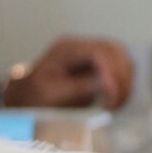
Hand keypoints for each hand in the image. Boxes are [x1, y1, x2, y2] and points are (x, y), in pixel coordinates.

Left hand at [8, 35, 135, 111]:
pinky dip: (123, 86)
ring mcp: (92, 56)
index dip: (110, 72)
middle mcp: (82, 47)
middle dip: (121, 77)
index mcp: (67, 48)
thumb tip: (108, 85)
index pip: (98, 51)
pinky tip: (115, 102)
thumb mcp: (52, 93)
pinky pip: (120, 71)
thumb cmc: (34, 96)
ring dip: (125, 82)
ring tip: (115, 105)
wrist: (26, 98)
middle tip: (115, 103)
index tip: (111, 95)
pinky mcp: (99, 69)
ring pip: (122, 59)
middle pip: (115, 51)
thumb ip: (80, 86)